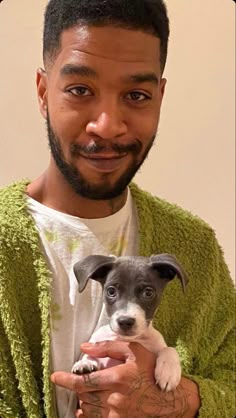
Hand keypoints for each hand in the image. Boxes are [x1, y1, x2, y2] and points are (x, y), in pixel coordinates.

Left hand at [51, 341, 199, 417]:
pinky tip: (89, 406)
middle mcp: (115, 398)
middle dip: (79, 387)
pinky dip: (88, 414)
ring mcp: (117, 414)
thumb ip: (107, 346)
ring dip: (84, 399)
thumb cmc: (149, 370)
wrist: (166, 398)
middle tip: (83, 380)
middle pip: (84, 395)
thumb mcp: (133, 351)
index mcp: (117, 378)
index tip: (54, 377)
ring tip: (90, 390)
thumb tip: (84, 347)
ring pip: (88, 409)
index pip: (84, 381)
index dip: (66, 380)